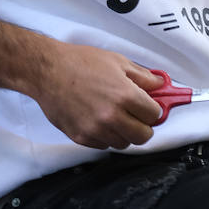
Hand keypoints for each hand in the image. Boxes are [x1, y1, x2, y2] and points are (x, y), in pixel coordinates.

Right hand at [29, 44, 163, 149]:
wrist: (47, 71)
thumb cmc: (81, 63)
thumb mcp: (119, 62)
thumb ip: (144, 77)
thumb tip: (161, 85)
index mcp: (125, 96)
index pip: (154, 116)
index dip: (154, 110)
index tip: (149, 106)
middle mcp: (111, 117)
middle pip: (142, 136)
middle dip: (144, 126)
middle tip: (137, 116)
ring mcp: (94, 130)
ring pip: (123, 143)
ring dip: (124, 133)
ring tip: (116, 117)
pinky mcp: (80, 137)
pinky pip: (103, 146)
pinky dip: (106, 137)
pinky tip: (100, 121)